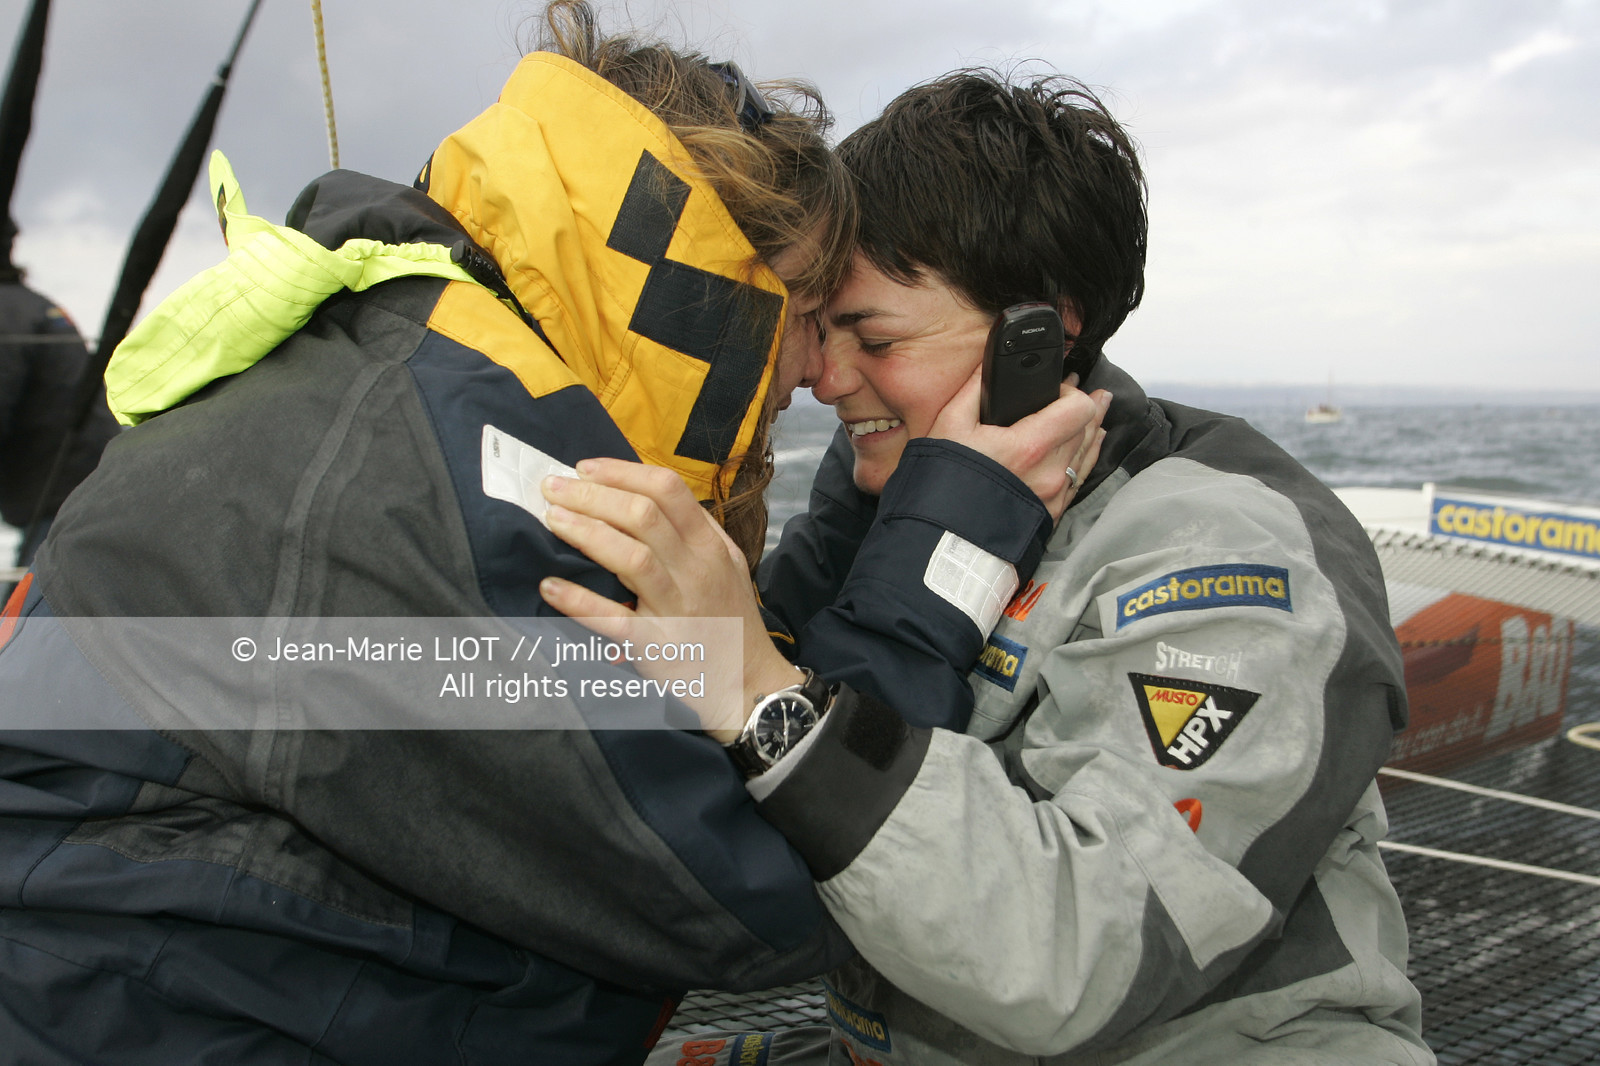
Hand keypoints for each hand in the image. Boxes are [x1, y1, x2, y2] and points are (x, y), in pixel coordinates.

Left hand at [538, 459, 802, 741]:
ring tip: (551, 519)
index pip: (668, 490)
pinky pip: (614, 620)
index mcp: (711, 546)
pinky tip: (550, 586)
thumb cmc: (731, 621)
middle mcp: (697, 571)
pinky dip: (579, 601)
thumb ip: (693, 531)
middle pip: (643, 515)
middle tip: (552, 488)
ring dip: (585, 531)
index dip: (621, 472)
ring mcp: (678, 609)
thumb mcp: (728, 566)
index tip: (585, 468)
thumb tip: (641, 497)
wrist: (751, 686)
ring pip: (630, 557)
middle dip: (592, 495)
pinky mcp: (658, 648)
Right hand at [928, 368, 1110, 520]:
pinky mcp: (1053, 512)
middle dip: (1083, 405)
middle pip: (1087, 428)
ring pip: (1088, 453)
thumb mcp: (949, 426)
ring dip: (1092, 429)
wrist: (943, 538)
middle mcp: (1050, 473)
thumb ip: (974, 389)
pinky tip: (1091, 444)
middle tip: (1081, 388)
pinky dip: (1086, 457)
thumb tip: (989, 365)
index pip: (1079, 408)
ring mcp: (1055, 495)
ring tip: (1099, 409)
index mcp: (1029, 447)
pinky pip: (1081, 478)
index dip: (1073, 391)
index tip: (1058, 388)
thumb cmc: (944, 483)